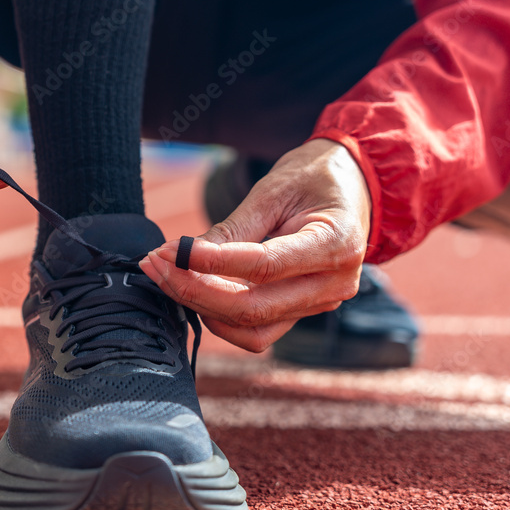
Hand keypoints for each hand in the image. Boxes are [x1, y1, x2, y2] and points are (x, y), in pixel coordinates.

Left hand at [139, 139, 371, 351]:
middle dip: (195, 290)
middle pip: (254, 308)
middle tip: (156, 264)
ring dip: (202, 307)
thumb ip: (232, 228)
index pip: (265, 265)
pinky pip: (257, 330)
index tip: (172, 250)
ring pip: (252, 328)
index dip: (212, 263)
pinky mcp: (302, 311)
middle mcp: (335, 284)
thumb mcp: (273, 190)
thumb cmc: (313, 179)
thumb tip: (182, 254)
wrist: (352, 187)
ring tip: (166, 275)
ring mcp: (321, 304)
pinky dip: (219, 316)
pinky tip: (192, 288)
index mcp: (337, 243)